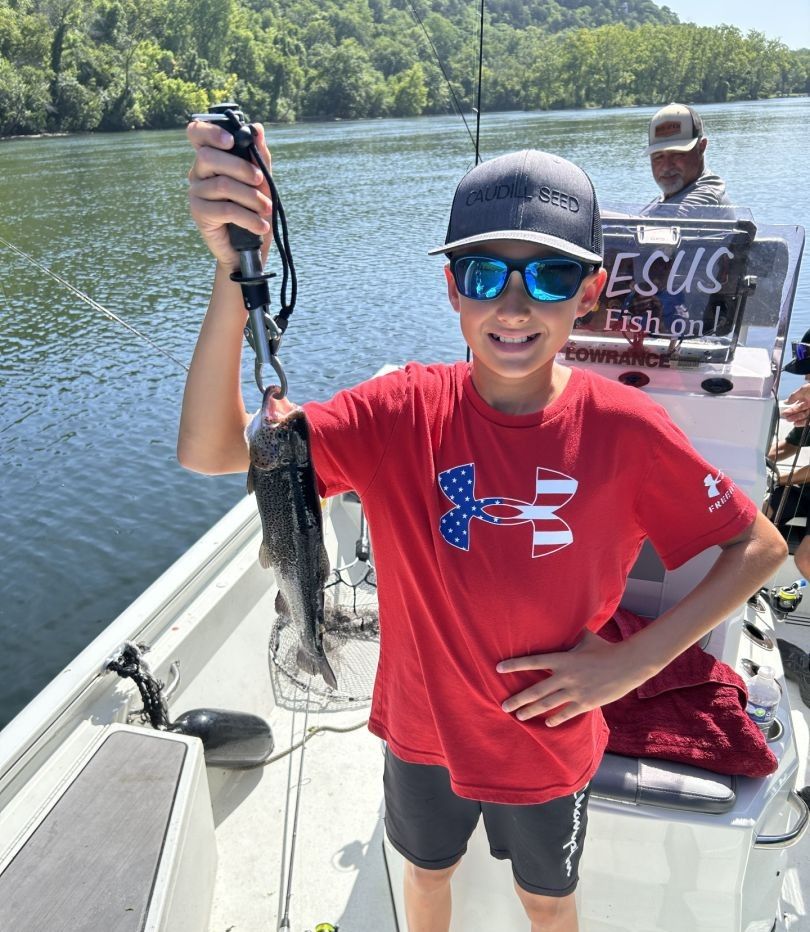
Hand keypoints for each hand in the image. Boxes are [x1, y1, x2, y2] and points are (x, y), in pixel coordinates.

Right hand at [187, 119, 273, 268]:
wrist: (249, 249)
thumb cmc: (254, 211)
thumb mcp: (262, 182)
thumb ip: (259, 156)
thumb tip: (256, 128)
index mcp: (211, 158)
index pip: (196, 133)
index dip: (210, 131)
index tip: (231, 140)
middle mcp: (198, 172)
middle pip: (209, 157)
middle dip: (241, 168)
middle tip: (261, 181)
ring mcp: (196, 193)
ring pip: (222, 185)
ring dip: (251, 197)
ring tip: (266, 209)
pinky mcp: (199, 213)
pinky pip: (225, 209)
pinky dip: (248, 217)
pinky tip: (260, 225)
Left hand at [496, 630, 642, 726]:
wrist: (628, 665)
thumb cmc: (605, 648)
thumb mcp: (585, 637)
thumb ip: (571, 633)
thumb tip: (562, 619)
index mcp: (563, 659)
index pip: (533, 661)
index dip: (515, 664)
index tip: (498, 668)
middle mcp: (566, 677)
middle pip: (535, 691)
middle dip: (517, 699)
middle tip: (503, 705)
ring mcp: (575, 692)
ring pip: (547, 704)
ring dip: (531, 711)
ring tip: (519, 716)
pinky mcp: (586, 703)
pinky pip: (566, 713)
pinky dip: (555, 719)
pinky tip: (547, 723)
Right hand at [782, 384, 809, 424]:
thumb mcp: (804, 389)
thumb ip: (794, 396)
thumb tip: (786, 401)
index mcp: (807, 398)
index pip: (797, 406)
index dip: (790, 409)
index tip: (784, 412)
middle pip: (800, 412)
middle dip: (792, 415)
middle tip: (785, 417)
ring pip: (804, 417)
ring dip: (796, 419)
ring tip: (790, 421)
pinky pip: (809, 421)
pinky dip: (803, 423)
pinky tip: (797, 423)